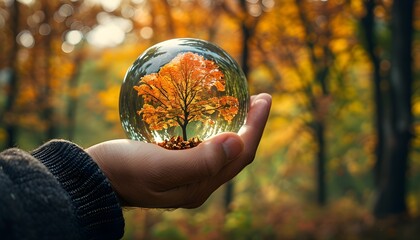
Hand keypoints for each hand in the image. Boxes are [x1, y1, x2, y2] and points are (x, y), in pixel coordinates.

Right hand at [86, 93, 271, 208]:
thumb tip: (236, 142)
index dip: (256, 127)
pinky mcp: (174, 164)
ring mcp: (187, 175)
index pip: (240, 155)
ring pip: (221, 150)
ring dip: (236, 126)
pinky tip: (209, 113)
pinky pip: (204, 146)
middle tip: (259, 98)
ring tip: (242, 103)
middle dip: (251, 126)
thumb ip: (200, 161)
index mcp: (199, 186)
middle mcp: (198, 183)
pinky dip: (214, 128)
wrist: (93, 179)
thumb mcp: (159, 167)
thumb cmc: (122, 171)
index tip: (264, 99)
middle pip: (235, 153)